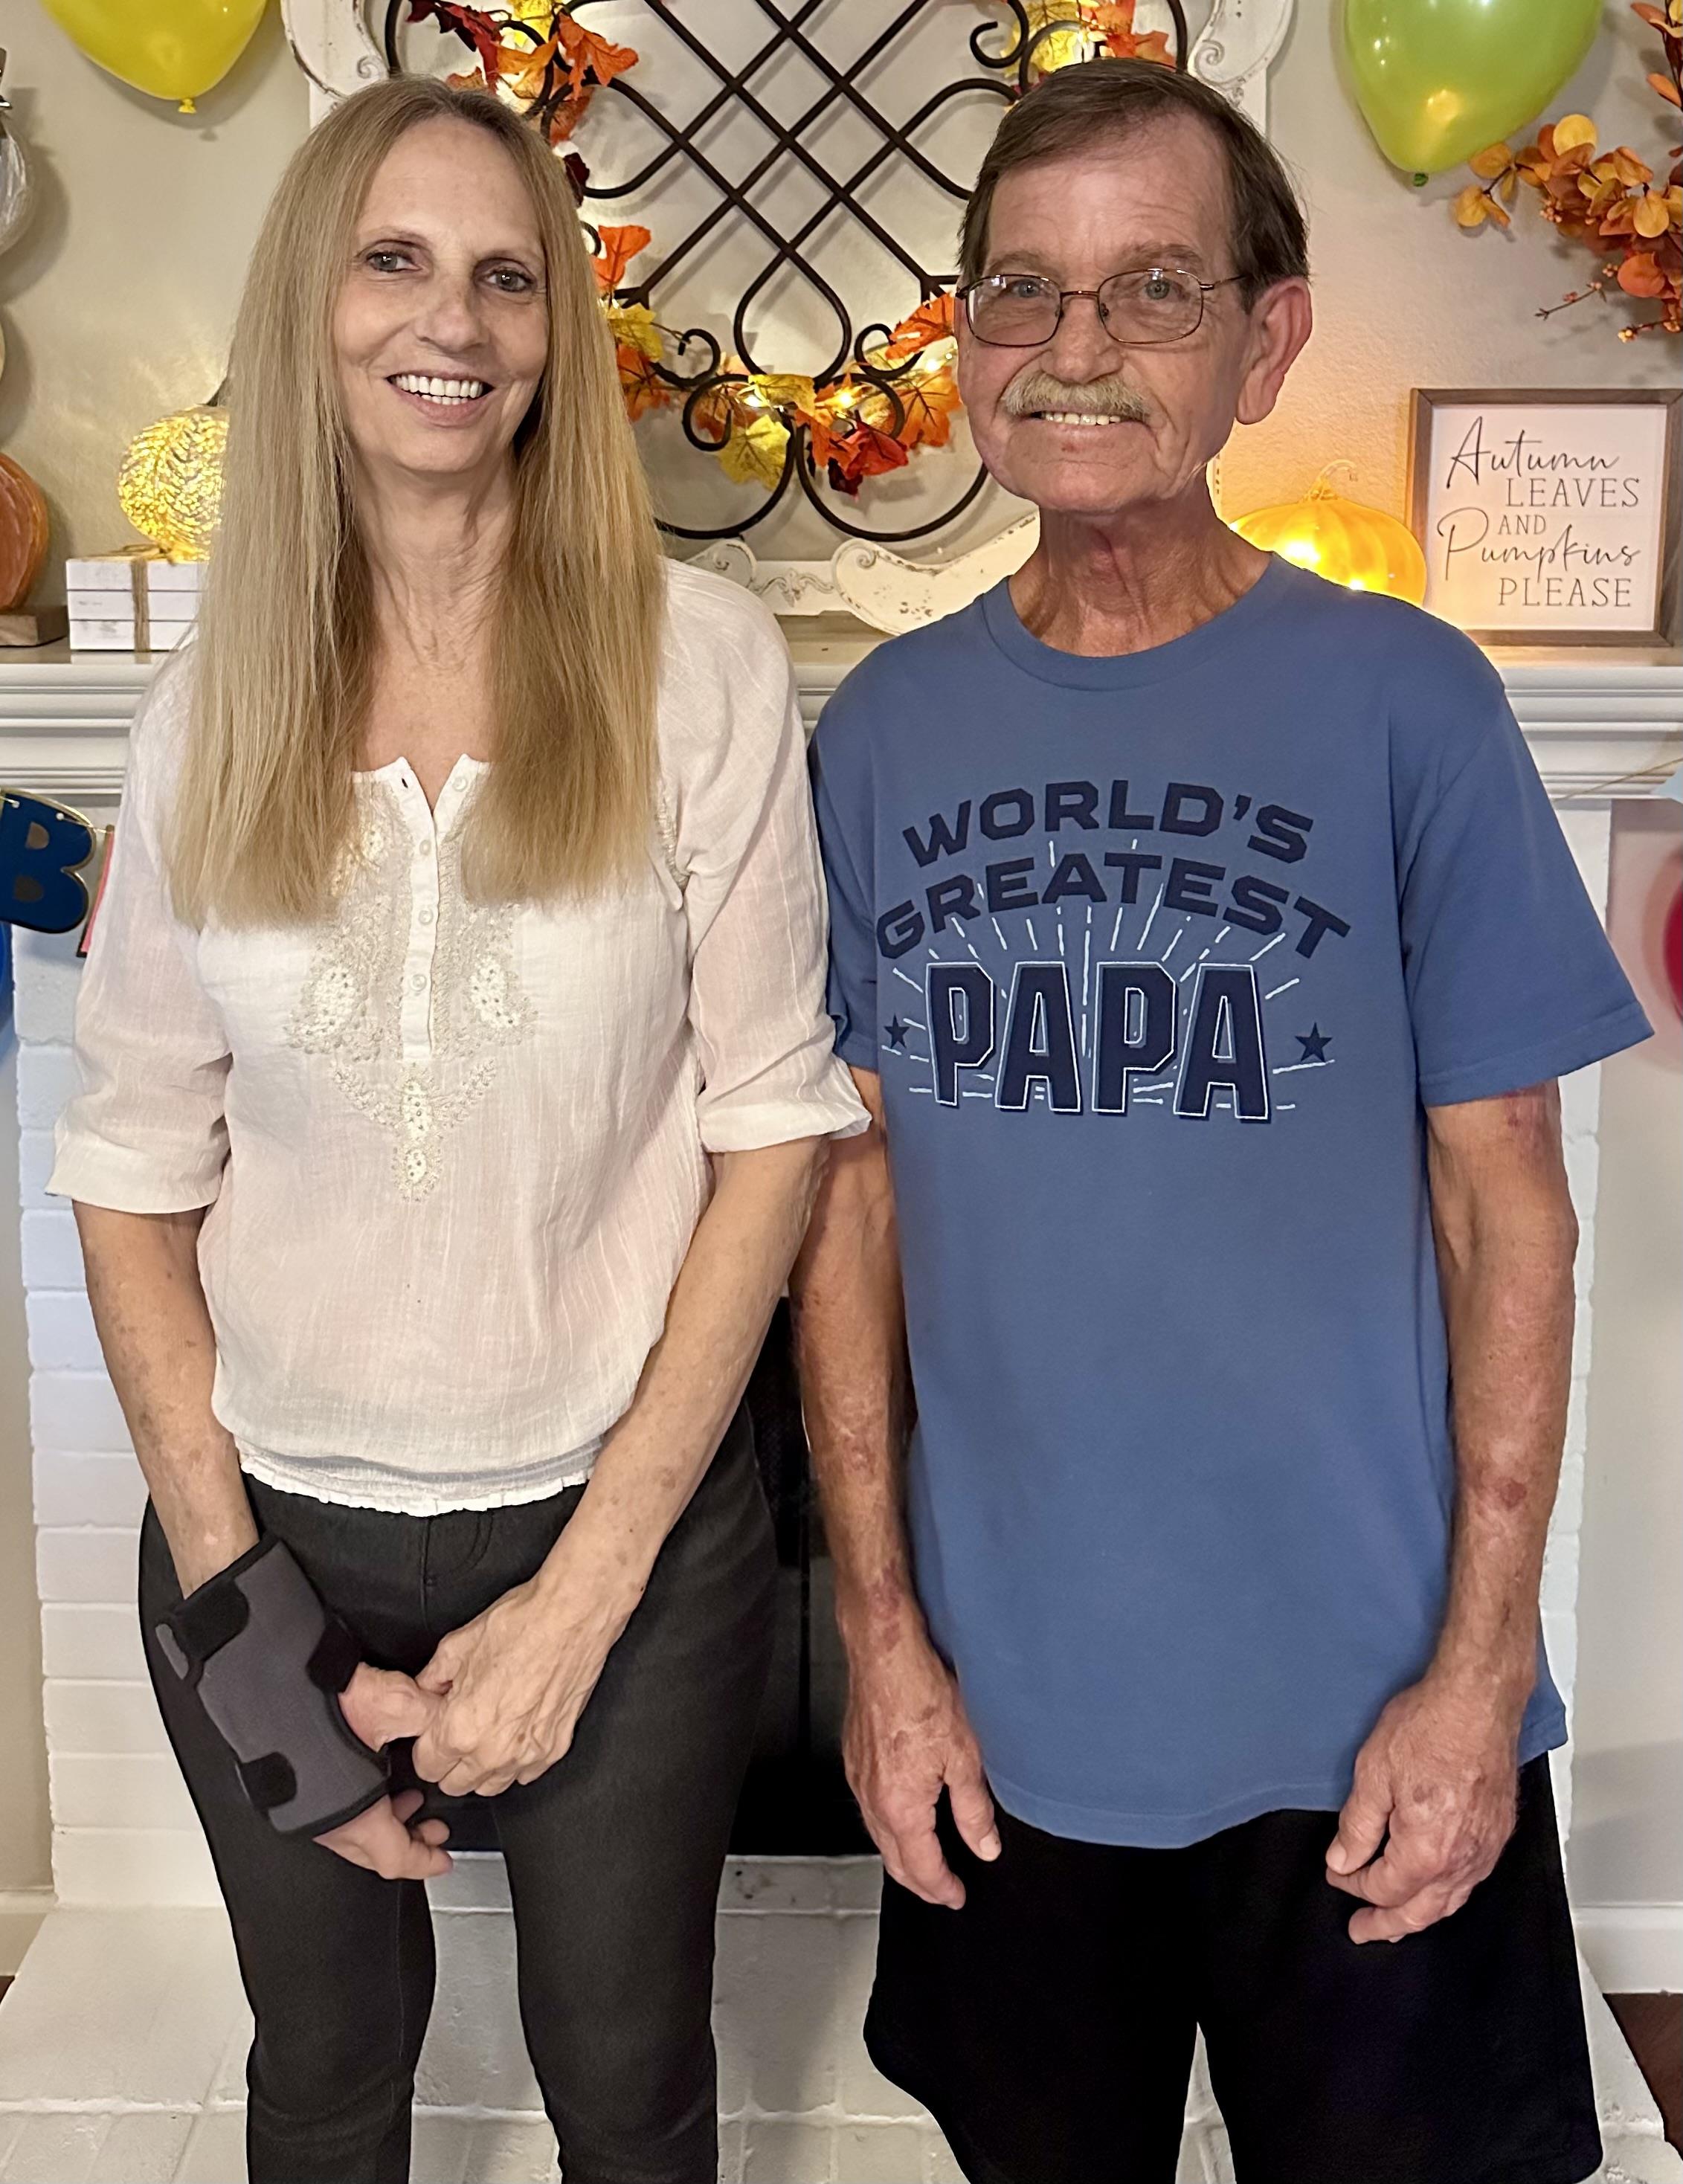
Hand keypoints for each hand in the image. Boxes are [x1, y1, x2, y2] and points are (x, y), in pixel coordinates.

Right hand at [315, 1666, 450, 1878]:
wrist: (273, 1682)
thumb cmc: (319, 1698)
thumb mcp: (396, 1704)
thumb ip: (434, 1716)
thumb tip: (456, 1717)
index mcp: (354, 1815)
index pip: (396, 1859)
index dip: (425, 1862)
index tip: (443, 1859)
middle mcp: (328, 1822)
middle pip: (375, 1854)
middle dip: (410, 1842)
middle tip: (433, 1827)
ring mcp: (308, 1810)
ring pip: (355, 1836)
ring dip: (386, 1823)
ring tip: (410, 1800)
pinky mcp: (298, 1791)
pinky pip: (338, 1817)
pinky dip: (363, 1809)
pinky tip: (374, 1781)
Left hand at [412, 1549, 633, 1796]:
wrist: (571, 1615)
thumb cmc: (521, 1625)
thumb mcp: (457, 1645)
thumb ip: (432, 1678)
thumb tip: (426, 1691)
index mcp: (460, 1728)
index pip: (426, 1766)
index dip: (427, 1746)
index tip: (434, 1732)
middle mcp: (493, 1751)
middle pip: (455, 1785)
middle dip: (451, 1761)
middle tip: (458, 1730)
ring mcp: (527, 1754)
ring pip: (491, 1786)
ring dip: (483, 1767)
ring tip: (488, 1732)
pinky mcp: (555, 1749)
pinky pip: (526, 1774)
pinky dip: (517, 1760)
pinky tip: (516, 1730)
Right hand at [844, 1627, 999, 1909]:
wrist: (885, 1652)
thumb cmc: (921, 1693)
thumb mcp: (965, 1756)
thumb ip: (974, 1810)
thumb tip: (984, 1847)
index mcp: (901, 1807)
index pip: (922, 1867)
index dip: (942, 1888)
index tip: (956, 1896)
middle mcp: (872, 1797)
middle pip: (893, 1859)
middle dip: (919, 1882)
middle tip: (941, 1890)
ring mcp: (858, 1777)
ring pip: (877, 1834)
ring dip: (901, 1855)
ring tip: (925, 1859)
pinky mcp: (854, 1756)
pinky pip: (868, 1805)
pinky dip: (887, 1824)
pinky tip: (901, 1813)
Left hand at [1325, 1675, 1520, 1943]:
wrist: (1478, 1702)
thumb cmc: (1428, 1729)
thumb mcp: (1373, 1774)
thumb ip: (1357, 1826)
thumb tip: (1343, 1860)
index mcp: (1425, 1852)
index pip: (1383, 1887)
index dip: (1353, 1884)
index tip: (1336, 1874)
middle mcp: (1461, 1861)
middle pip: (1421, 1911)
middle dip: (1388, 1924)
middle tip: (1363, 1931)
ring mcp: (1485, 1850)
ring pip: (1450, 1901)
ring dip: (1420, 1915)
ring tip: (1397, 1923)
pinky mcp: (1498, 1833)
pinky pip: (1470, 1881)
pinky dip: (1447, 1894)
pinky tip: (1436, 1889)